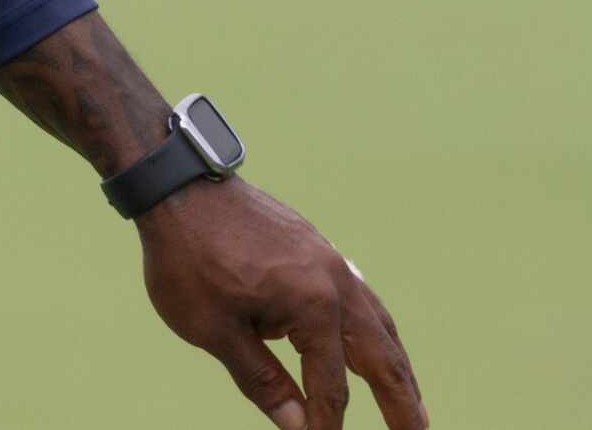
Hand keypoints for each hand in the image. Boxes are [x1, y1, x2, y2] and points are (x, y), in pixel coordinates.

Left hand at [135, 178, 426, 428]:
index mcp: (313, 305)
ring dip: (397, 365)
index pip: (330, 386)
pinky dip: (375, 330)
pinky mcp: (317, 247)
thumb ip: (261, 380)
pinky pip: (360, 297)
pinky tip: (374, 343)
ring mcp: (330, 260)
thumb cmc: (188, 258)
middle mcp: (335, 281)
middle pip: (381, 354)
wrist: (177, 186)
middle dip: (402, 401)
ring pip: (378, 323)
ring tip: (414, 403)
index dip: (326, 424)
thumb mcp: (214, 330)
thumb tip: (297, 425)